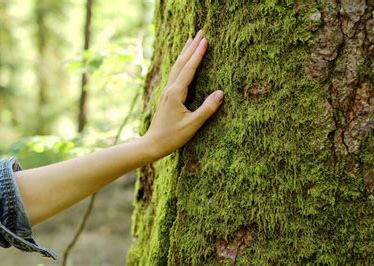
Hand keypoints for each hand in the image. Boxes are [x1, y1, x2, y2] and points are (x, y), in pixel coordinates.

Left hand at [143, 30, 223, 158]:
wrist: (152, 144)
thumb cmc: (172, 137)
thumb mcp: (192, 125)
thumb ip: (207, 109)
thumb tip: (221, 93)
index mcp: (176, 94)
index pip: (189, 69)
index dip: (198, 54)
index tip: (205, 40)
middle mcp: (170, 89)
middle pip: (181, 63)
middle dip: (191, 47)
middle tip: (201, 32)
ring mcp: (166, 92)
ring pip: (176, 67)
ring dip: (185, 52)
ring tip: (191, 40)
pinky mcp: (166, 96)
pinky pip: (175, 74)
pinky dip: (181, 63)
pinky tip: (182, 62)